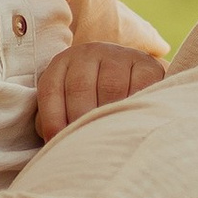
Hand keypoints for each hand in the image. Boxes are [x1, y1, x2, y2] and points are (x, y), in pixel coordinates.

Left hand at [35, 40, 165, 141]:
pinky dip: (135, 106)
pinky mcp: (146, 64)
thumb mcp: (69, 104)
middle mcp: (89, 53)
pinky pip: (140, 86)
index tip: (57, 141)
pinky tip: (132, 123)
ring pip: (110, 88)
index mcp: (63, 63)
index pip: (51, 89)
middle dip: (80, 120)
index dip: (51, 119)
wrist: (134, 80)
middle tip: (84, 144)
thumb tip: (53, 141)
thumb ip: (56, 120)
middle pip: (79, 87)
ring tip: (107, 139)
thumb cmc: (93, 101)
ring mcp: (119, 56)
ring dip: (108, 116)